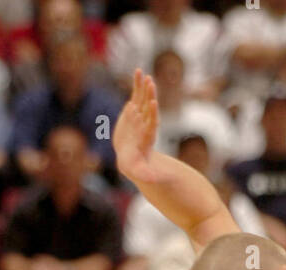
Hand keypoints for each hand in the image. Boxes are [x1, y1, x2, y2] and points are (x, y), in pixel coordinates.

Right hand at [113, 68, 159, 183]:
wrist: (131, 158)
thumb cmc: (136, 167)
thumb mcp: (141, 173)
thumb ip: (147, 175)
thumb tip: (154, 181)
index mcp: (147, 136)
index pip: (151, 124)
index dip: (151, 114)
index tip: (152, 104)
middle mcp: (145, 123)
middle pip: (148, 108)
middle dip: (149, 96)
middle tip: (150, 83)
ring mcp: (140, 115)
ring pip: (143, 98)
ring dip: (143, 86)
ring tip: (143, 74)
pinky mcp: (134, 110)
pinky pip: (136, 94)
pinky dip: (137, 84)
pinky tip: (138, 71)